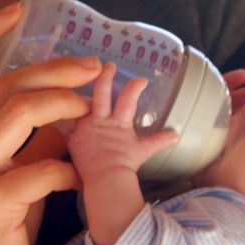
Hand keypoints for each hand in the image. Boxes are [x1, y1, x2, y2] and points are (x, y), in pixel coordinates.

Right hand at [0, 3, 102, 244]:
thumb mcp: (6, 164)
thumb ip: (29, 130)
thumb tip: (70, 95)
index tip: (16, 10)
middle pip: (4, 83)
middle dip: (56, 68)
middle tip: (92, 66)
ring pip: (19, 111)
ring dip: (64, 104)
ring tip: (87, 113)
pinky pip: (41, 167)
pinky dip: (68, 169)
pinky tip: (78, 178)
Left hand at [66, 63, 178, 185]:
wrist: (105, 180)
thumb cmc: (125, 166)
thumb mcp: (143, 151)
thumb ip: (158, 141)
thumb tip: (176, 136)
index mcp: (119, 122)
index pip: (129, 97)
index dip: (135, 86)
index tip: (141, 80)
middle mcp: (101, 120)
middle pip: (101, 91)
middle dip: (105, 75)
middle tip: (108, 64)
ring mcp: (84, 128)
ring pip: (82, 104)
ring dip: (82, 95)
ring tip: (82, 86)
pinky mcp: (72, 138)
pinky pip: (70, 128)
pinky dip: (73, 126)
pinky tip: (68, 121)